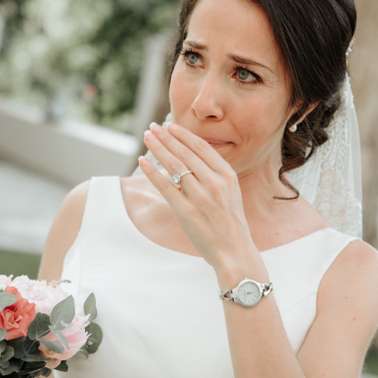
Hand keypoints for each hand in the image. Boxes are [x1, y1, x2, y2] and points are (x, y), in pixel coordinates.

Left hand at [137, 122, 254, 271]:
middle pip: (185, 153)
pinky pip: (165, 186)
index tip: (170, 126)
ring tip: (147, 137)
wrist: (234, 252)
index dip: (184, 135)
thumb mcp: (231, 193)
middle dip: (166, 138)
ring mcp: (200, 197)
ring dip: (158, 148)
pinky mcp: (186, 211)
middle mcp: (214, 183)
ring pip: (174, 165)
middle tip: (153, 127)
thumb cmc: (231, 223)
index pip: (202, 147)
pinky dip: (152, 172)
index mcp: (227, 176)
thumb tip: (193, 158)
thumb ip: (215, 175)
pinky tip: (142, 161)